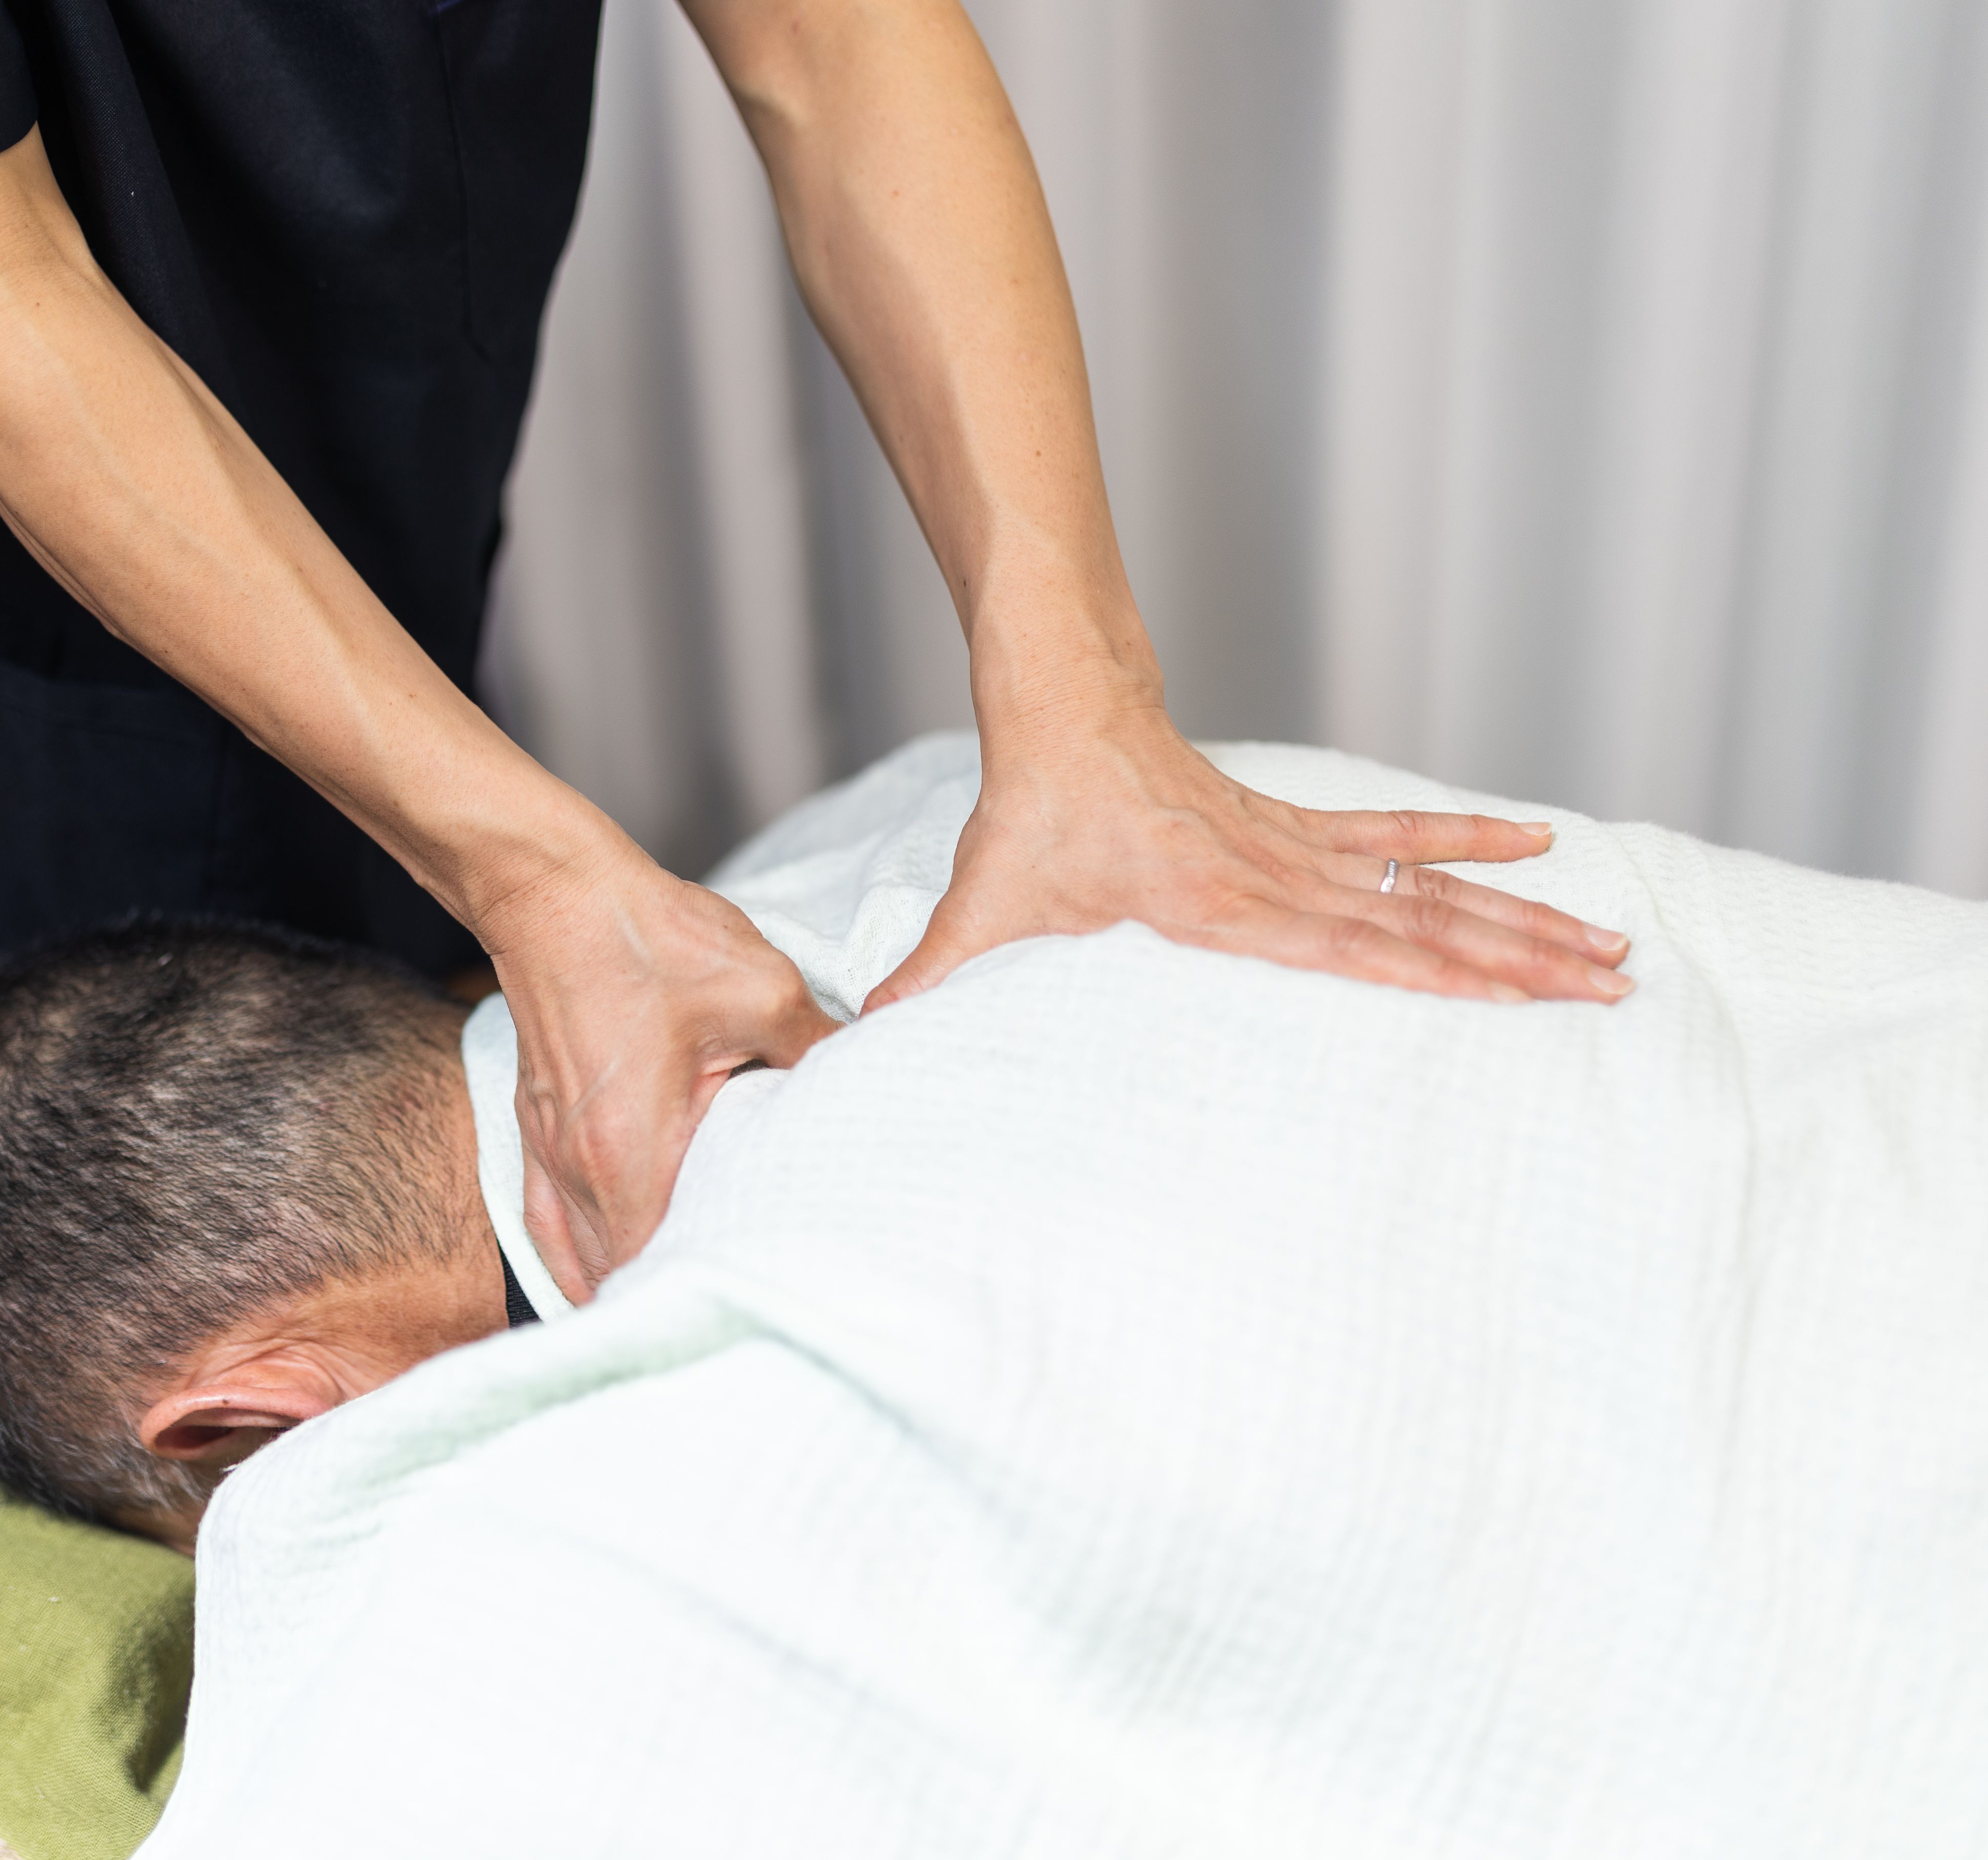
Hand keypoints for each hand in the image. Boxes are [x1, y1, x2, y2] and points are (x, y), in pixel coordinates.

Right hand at [484, 840, 837, 1297]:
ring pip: (578, 1262)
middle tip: (733, 1307)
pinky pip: (548, 1225)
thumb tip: (875, 1075)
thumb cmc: (648, 939)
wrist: (553, 891)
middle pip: (616, 1280)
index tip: (755, 1301)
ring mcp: (548, 1153)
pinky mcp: (535, 1131)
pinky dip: (577, 1256)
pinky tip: (607, 1266)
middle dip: (668, 1299)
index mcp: (632, 1151)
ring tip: (680, 1298)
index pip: (658, 1268)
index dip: (704, 1294)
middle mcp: (580, 1168)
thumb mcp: (761, 989)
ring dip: (624, 1283)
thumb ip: (820, 1048)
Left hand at [867, 696, 1633, 1012]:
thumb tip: (859, 1046)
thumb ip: (930, 983)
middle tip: (1614, 987)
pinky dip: (1465, 845)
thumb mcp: (981, 909)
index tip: (1521, 1009)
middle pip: (1420, 927)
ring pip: (1427, 890)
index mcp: (1219, 910)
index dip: (1438, 984)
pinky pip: (1395, 842)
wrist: (1061, 707)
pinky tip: (1536, 845)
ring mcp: (1296, 850)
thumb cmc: (1029, 817)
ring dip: (1518, 919)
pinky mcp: (1295, 828)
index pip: (1349, 956)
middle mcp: (1276, 880)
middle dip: (1519, 963)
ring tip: (1608, 945)